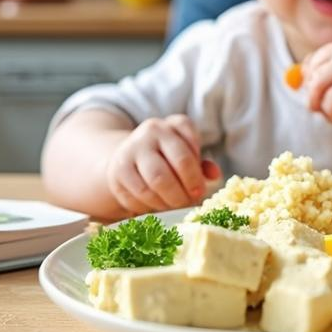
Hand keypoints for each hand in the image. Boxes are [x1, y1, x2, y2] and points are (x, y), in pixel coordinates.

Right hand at [106, 115, 220, 214]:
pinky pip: (137, 195)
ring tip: (173, 206)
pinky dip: (149, 206)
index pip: (189, 148)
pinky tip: (155, 206)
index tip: (199, 190)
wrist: (128, 156)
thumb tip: (214, 174)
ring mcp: (131, 149)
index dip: (195, 175)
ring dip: (168, 202)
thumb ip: (201, 165)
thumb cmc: (167, 158)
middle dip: (184, 191)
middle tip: (188, 203)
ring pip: (155, 183)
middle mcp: (152, 131)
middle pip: (173, 167)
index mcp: (174, 125)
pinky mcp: (117, 171)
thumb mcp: (187, 155)